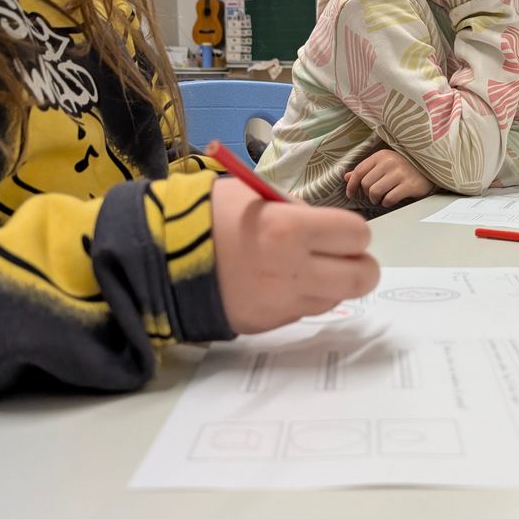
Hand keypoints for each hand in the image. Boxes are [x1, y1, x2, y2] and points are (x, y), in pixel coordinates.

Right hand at [211, 178, 378, 332]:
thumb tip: (320, 223)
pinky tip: (279, 283)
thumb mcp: (251, 194)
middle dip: (359, 264)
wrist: (156, 259)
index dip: (353, 232)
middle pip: (362, 277)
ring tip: (303, 268)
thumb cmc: (204, 216)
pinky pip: (304, 311)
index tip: (337, 230)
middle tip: (342, 256)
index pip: (357, 235)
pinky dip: (303, 297)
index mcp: (290, 229)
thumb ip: (293, 208)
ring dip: (332, 283)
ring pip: (337, 298)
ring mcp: (283, 303)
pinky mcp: (268, 324)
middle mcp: (294, 270)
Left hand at [344, 149, 435, 207]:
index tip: (351, 194)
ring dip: (376, 199)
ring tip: (381, 199)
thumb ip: (366, 170)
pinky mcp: (410, 185)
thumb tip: (346, 177)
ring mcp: (400, 173)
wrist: (430, 171)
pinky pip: (389, 199)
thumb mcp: (384, 165)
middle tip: (374, 196)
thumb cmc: (405, 168)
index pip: (359, 171)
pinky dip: (387, 203)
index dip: (351, 185)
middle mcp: (390, 162)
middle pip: (366, 184)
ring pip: (375, 192)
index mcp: (381, 155)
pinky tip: (390, 200)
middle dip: (367, 194)